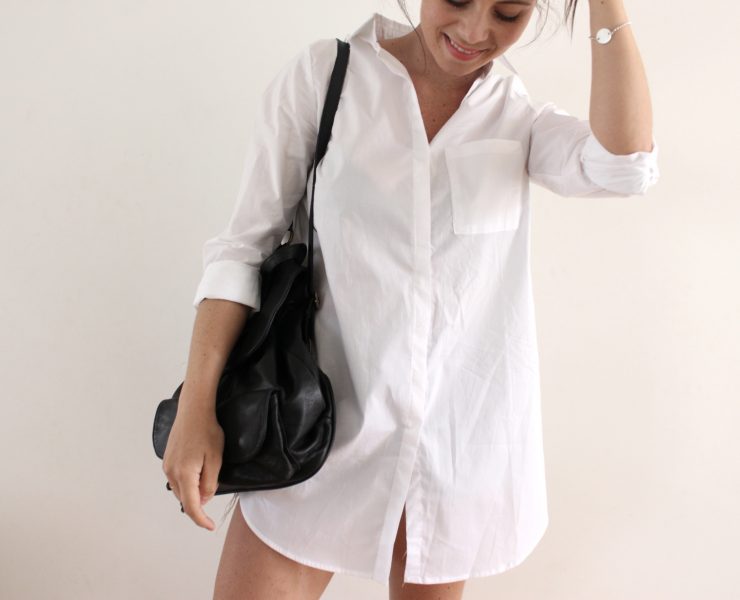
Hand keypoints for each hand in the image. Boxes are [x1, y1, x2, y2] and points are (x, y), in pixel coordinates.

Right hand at [162, 398, 224, 529]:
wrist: (194, 411)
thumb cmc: (208, 432)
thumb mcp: (216, 459)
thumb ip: (209, 483)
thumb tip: (204, 499)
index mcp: (184, 474)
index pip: (191, 506)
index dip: (201, 519)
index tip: (211, 526)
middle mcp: (171, 472)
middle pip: (185, 499)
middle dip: (199, 502)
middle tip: (214, 488)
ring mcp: (167, 466)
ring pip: (180, 490)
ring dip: (193, 491)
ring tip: (207, 476)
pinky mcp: (167, 460)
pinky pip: (177, 479)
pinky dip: (187, 482)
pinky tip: (198, 469)